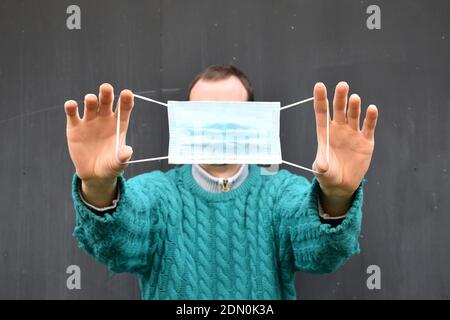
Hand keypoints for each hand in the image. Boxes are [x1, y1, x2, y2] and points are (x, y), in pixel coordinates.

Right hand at [65, 83, 134, 188]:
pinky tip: (71, 105)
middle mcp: (105, 118)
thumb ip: (122, 157)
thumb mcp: (117, 164)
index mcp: (119, 124)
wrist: (93, 173)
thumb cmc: (110, 166)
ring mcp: (89, 120)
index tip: (127, 93)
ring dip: (90, 99)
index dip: (125, 100)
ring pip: (90, 104)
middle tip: (106, 88)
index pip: (124, 108)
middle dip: (106, 94)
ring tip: (91, 99)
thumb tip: (127, 152)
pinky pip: (72, 113)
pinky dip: (71, 107)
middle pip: (106, 101)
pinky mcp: (74, 126)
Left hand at [312, 82, 377, 213]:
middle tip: (342, 86)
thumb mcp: (322, 171)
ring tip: (354, 98)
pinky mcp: (366, 141)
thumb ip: (322, 166)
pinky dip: (371, 118)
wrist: (342, 184)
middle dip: (340, 98)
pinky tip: (371, 109)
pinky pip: (368, 127)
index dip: (321, 99)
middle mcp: (339, 129)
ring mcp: (353, 134)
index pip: (322, 112)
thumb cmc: (328, 174)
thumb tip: (322, 165)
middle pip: (339, 110)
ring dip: (354, 106)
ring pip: (354, 115)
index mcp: (325, 133)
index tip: (319, 85)